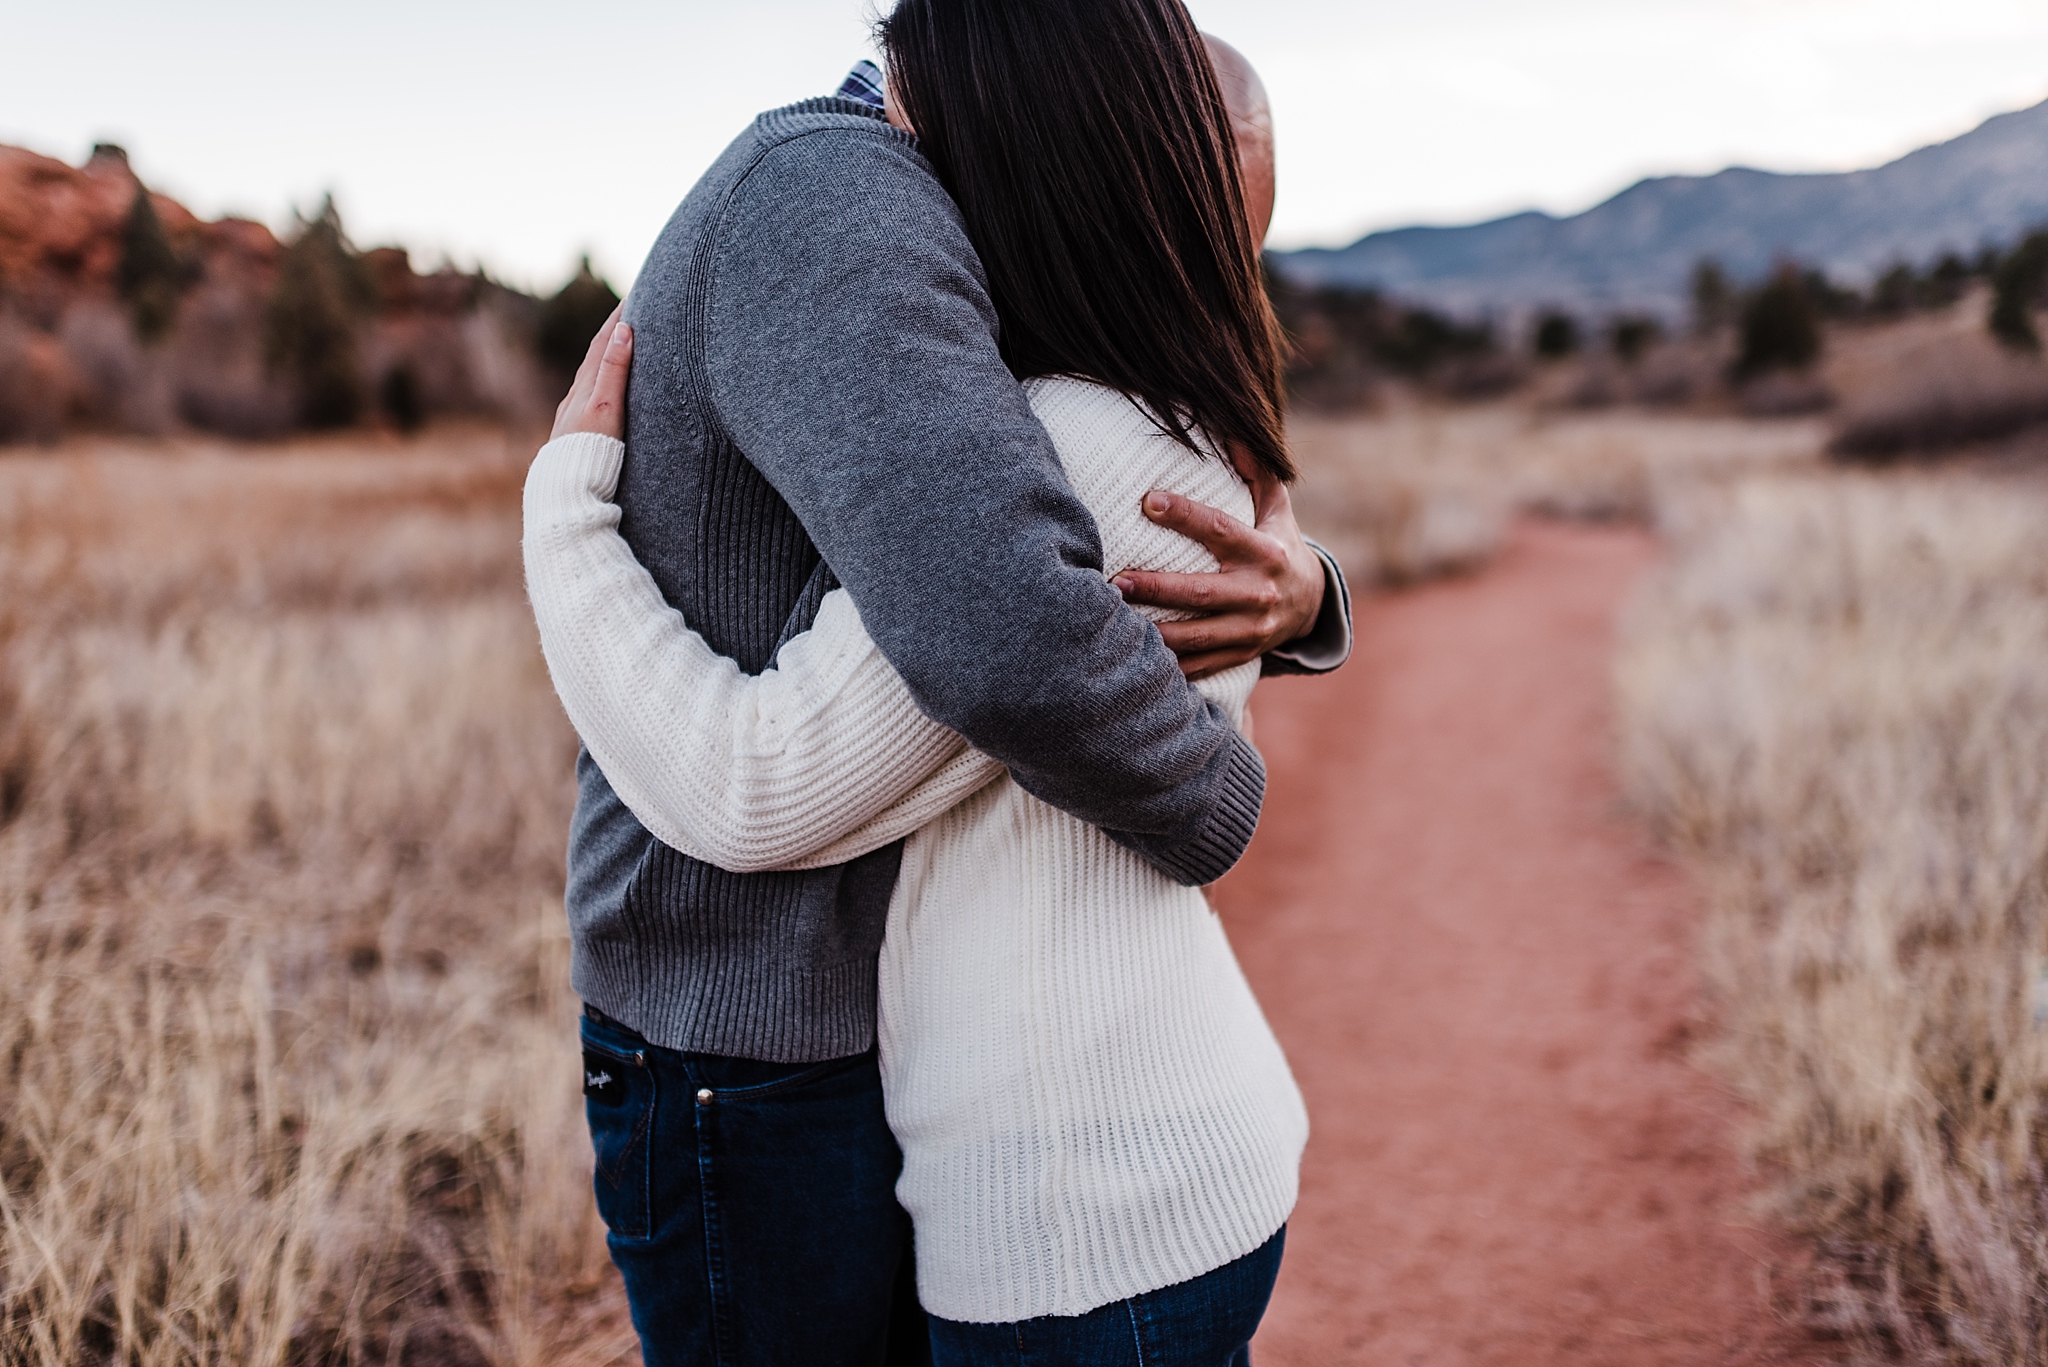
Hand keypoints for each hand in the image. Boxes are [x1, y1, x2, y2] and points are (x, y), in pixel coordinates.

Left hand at [551, 304, 631, 440]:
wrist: (566, 491)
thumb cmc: (589, 450)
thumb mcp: (606, 406)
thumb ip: (614, 369)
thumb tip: (623, 329)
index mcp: (584, 386)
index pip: (603, 342)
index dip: (617, 318)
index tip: (633, 295)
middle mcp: (575, 397)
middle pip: (595, 355)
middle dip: (612, 333)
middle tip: (630, 312)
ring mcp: (573, 415)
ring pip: (591, 377)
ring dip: (606, 358)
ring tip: (621, 345)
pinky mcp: (576, 433)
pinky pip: (590, 396)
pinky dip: (601, 382)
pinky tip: (604, 391)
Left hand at [1111, 453, 1325, 679]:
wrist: (1311, 606)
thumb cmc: (1279, 544)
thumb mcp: (1276, 508)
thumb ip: (1257, 472)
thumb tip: (1235, 432)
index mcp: (1266, 552)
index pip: (1220, 530)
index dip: (1184, 515)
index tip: (1147, 501)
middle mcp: (1259, 593)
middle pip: (1201, 592)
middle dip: (1158, 587)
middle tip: (1117, 579)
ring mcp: (1250, 630)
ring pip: (1197, 636)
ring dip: (1156, 632)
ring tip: (1117, 619)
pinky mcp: (1240, 655)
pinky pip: (1201, 665)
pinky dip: (1170, 666)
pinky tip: (1136, 656)